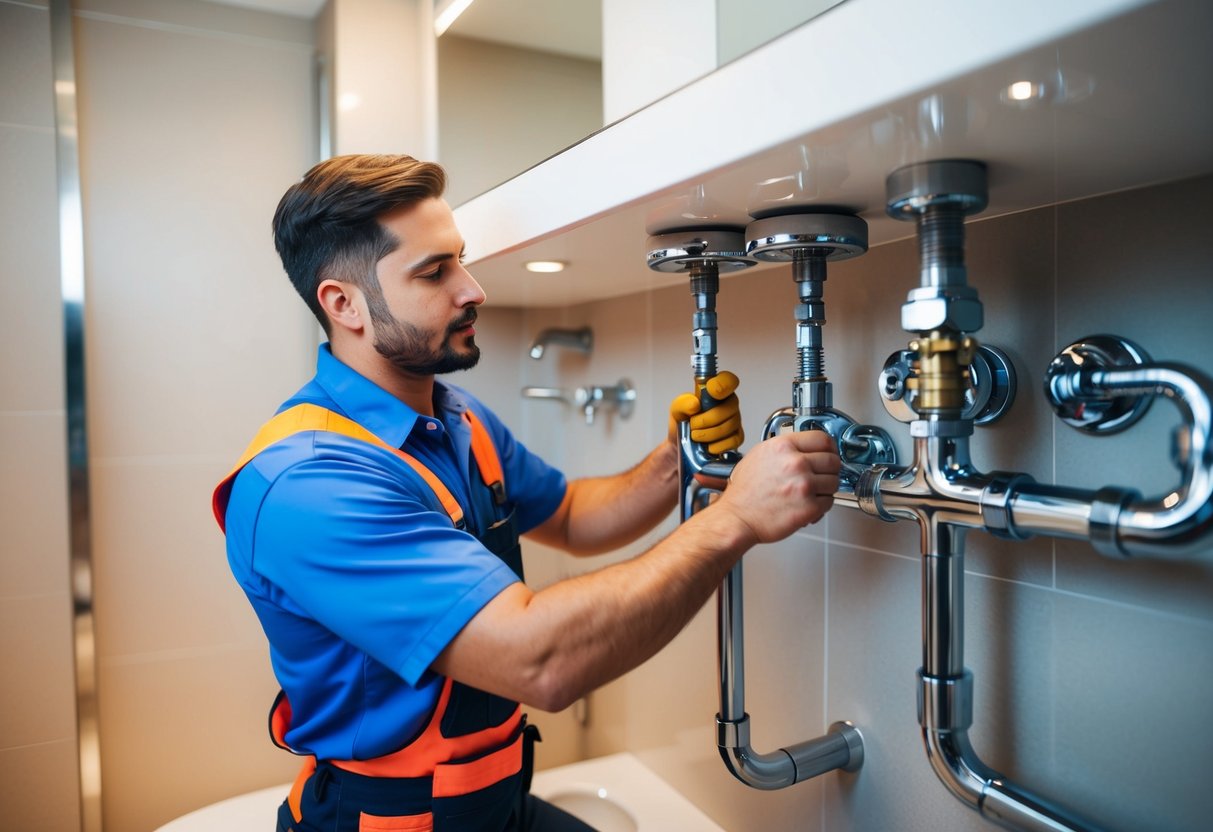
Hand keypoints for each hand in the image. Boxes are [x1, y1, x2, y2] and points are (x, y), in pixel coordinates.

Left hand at [668, 371, 743, 453]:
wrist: (681, 443)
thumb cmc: (683, 420)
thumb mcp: (677, 409)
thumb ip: (683, 403)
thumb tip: (695, 405)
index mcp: (716, 390)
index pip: (728, 380)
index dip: (723, 384)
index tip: (711, 390)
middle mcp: (729, 403)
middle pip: (730, 407)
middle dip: (707, 419)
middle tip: (692, 425)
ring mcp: (735, 420)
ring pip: (730, 425)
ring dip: (709, 433)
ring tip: (695, 436)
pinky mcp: (736, 437)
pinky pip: (734, 441)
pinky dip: (718, 446)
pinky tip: (708, 447)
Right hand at [717, 431, 840, 543]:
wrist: (736, 518)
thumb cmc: (744, 492)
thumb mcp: (759, 455)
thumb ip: (785, 449)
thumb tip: (806, 448)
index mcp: (783, 446)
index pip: (823, 439)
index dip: (830, 447)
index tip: (830, 453)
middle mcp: (795, 463)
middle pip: (833, 460)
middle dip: (830, 470)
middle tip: (822, 476)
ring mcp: (804, 485)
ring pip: (834, 482)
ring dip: (826, 488)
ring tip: (811, 493)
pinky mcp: (809, 507)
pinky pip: (829, 502)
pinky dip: (822, 505)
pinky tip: (808, 505)